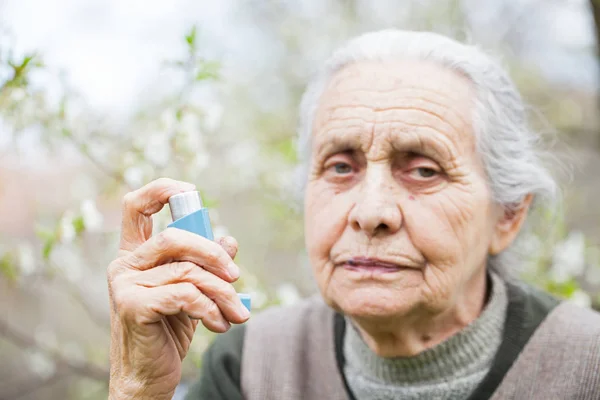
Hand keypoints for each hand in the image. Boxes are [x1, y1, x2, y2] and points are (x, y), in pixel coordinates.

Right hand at [107, 178, 249, 399]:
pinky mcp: (133, 306)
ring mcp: (125, 285)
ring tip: (237, 313)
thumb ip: (205, 265)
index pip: (135, 205)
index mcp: (135, 255)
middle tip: (236, 276)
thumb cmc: (168, 330)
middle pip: (174, 236)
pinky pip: (185, 294)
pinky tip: (221, 323)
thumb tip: (229, 240)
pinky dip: (211, 308)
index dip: (161, 189)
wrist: (148, 376)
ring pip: (187, 271)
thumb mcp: (191, 291)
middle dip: (213, 254)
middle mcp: (124, 265)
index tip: (191, 192)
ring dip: (222, 292)